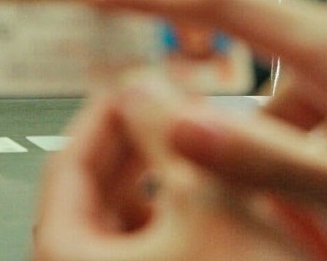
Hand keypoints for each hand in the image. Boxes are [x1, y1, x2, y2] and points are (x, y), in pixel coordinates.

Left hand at [31, 74, 326, 260]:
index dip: (110, 111)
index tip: (144, 82)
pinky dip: (211, 231)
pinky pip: (181, 258)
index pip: (68, 162)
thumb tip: (142, 88)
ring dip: (192, 189)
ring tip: (234, 164)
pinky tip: (257, 214)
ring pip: (151, 228)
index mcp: (69, 259)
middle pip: (109, 195)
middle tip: (191, 115)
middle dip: (158, 150)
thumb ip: (168, 130)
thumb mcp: (211, 203)